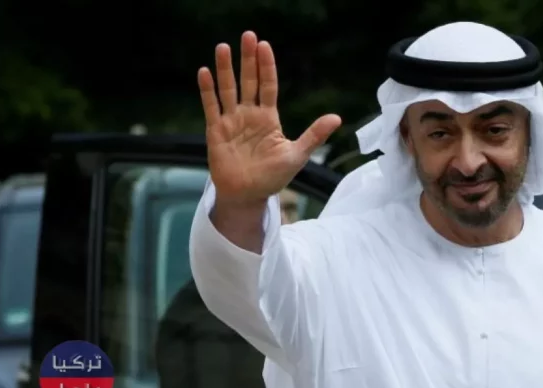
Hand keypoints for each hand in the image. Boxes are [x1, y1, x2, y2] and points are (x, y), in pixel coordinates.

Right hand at [199, 31, 341, 205]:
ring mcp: (231, 121)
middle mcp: (249, 115)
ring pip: (228, 90)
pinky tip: (205, 72)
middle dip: (248, 59)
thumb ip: (314, 135)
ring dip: (225, 69)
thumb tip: (337, 117)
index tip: (265, 46)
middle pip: (248, 81)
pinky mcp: (216, 131)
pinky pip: (211, 107)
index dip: (266, 67)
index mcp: (268, 118)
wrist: (248, 196)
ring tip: (223, 47)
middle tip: (248, 36)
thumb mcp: (297, 155)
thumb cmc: (272, 177)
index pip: (267, 86)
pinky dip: (208, 90)